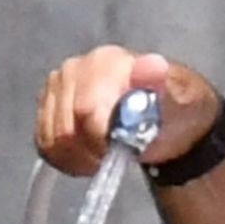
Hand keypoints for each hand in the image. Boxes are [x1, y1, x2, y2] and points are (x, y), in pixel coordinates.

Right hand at [36, 46, 223, 176]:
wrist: (161, 118)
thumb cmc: (170, 112)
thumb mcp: (179, 102)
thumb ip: (163, 88)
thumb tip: (155, 67)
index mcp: (104, 62)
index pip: (86, 110)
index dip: (100, 140)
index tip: (120, 151)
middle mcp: (73, 70)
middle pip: (65, 130)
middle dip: (91, 152)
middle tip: (115, 155)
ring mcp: (56, 90)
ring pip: (53, 141)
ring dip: (80, 159)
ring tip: (104, 155)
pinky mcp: (46, 111)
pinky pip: (45, 146)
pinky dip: (67, 161)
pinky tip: (88, 156)